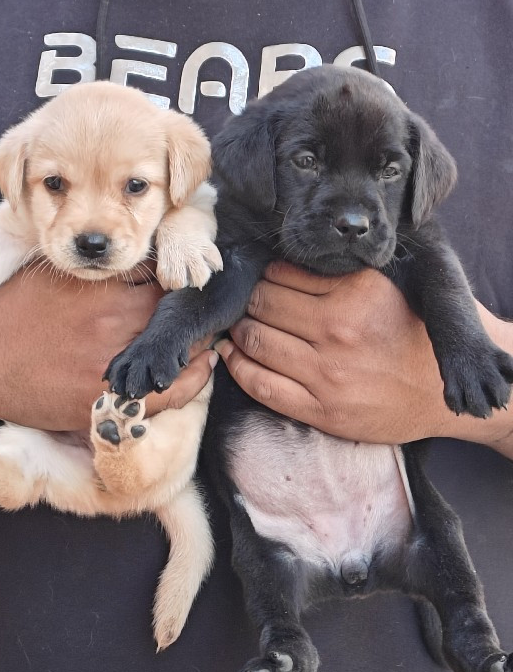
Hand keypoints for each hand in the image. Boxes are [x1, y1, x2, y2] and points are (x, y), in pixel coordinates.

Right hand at [0, 264, 215, 430]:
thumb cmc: (11, 311)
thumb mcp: (52, 271)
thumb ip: (97, 265)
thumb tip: (142, 253)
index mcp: (100, 286)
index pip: (163, 271)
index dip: (178, 272)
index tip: (187, 272)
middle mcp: (113, 322)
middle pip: (176, 308)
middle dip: (190, 303)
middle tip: (201, 302)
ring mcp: (112, 363)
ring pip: (178, 347)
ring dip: (195, 337)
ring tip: (203, 329)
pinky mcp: (107, 401)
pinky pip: (168, 392)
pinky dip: (193, 378)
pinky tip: (203, 363)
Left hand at [216, 262, 512, 449]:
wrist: (441, 394)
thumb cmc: (410, 335)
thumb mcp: (385, 289)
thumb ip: (338, 275)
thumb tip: (276, 262)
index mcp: (358, 292)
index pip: (282, 273)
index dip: (263, 274)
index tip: (258, 278)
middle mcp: (340, 329)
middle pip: (263, 303)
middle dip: (247, 300)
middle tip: (243, 302)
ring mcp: (328, 373)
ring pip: (255, 340)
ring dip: (238, 330)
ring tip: (239, 325)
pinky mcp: (321, 409)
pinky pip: (260, 384)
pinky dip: (237, 365)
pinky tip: (231, 354)